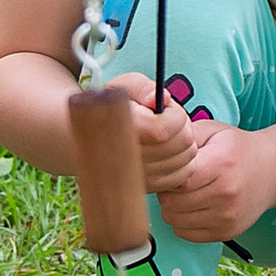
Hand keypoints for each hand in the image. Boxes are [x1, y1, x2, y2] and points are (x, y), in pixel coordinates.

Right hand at [122, 72, 202, 199]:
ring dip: (182, 144)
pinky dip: (181, 161)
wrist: (88, 139)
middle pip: (183, 144)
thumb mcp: (123, 87)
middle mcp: (130, 160)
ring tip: (163, 135)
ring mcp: (140, 179)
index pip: (166, 129)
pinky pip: (183, 176)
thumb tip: (162, 98)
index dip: (174, 114)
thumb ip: (143, 88)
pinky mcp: (148, 188)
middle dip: (181, 127)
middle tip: (165, 120)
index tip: (162, 107)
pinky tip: (166, 150)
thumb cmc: (112, 108)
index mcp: (123, 131)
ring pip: (187, 160)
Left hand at [150, 111, 271, 243]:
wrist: (271, 171)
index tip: (170, 169)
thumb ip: (184, 136)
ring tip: (185, 193)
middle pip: (172, 203)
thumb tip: (156, 144)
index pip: (176, 180)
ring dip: (173, 208)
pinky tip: (193, 207)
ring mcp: (226, 217)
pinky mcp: (225, 233)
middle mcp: (225, 194)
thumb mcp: (213, 131)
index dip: (167, 175)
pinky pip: (185, 234)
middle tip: (176, 182)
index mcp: (220, 165)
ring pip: (174, 220)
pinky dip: (182, 222)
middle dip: (167, 192)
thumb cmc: (237, 149)